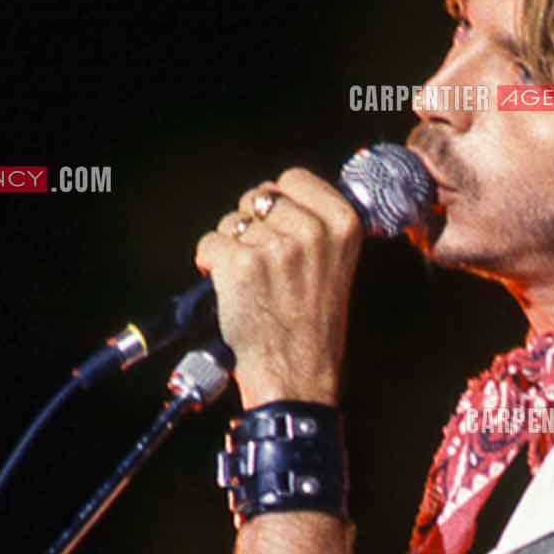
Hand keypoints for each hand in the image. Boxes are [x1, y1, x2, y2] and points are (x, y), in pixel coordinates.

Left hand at [194, 167, 364, 405]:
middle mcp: (312, 231)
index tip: (280, 226)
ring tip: (253, 281)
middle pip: (260, 197)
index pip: (293, 179)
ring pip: (232, 221)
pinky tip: (231, 287)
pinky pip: (210, 243)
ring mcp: (275, 247)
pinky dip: (211, 263)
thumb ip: (316, 226)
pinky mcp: (240, 265)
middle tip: (265, 262)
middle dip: (254, 224)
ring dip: (233, 246)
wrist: (298, 375)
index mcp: (343, 225)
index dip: (279, 202)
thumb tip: (278, 194)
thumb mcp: (336, 265)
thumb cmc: (314, 328)